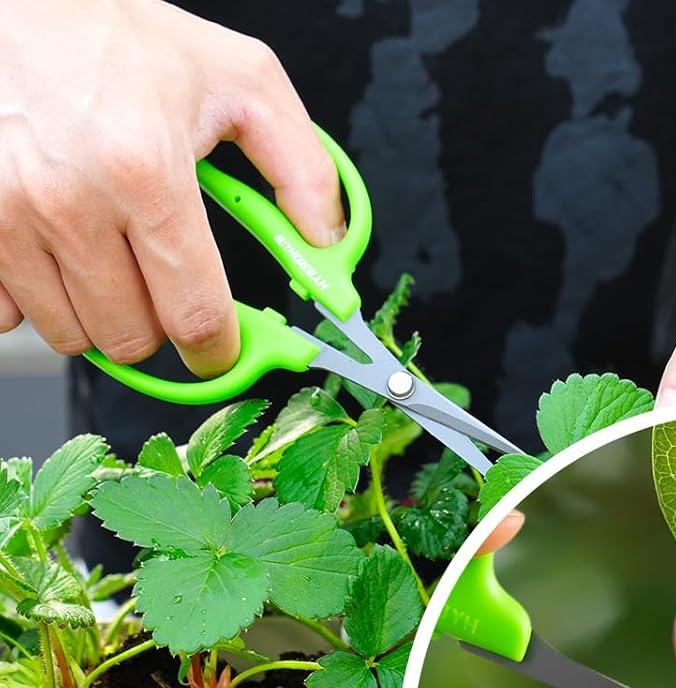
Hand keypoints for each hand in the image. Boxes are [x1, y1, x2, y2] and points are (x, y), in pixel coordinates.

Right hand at [0, 0, 342, 376]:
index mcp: (145, 173)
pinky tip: (53, 255)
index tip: (221, 348)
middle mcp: (70, 200)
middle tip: (159, 279)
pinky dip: (35, 300)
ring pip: (70, 335)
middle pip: (131, 339)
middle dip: (157, 325)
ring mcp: (7, 213)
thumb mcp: (237, 78)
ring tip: (106, 256)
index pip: (194, 316)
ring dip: (96, 315)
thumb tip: (329, 241)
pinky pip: (8, 314)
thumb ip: (302, 165)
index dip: (218, 349)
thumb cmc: (116, 35)